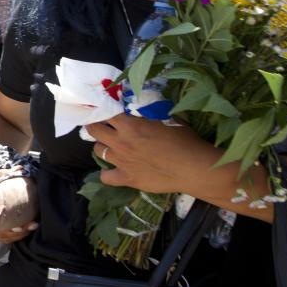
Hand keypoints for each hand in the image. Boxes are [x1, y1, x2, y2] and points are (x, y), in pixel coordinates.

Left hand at [86, 114, 217, 194]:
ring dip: (103, 146)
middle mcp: (120, 142)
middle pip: (93, 130)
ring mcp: (121, 161)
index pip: (105, 112)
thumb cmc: (184, 140)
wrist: (192, 168)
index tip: (103, 109)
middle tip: (102, 125)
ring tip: (112, 146)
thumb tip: (137, 107)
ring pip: (97, 150)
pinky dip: (107, 173)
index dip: (102, 110)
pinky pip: (105, 177)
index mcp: (130, 125)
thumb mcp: (165, 117)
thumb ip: (146, 113)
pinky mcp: (126, 178)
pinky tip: (114, 169)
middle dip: (95, 125)